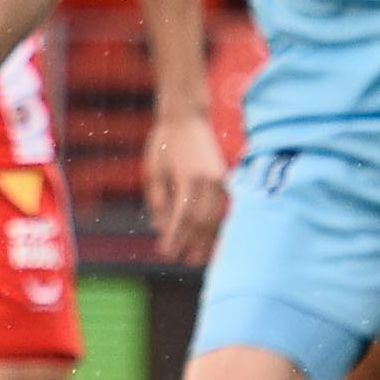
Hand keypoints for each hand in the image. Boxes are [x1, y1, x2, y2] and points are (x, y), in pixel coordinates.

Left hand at [141, 109, 229, 264]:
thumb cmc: (165, 145)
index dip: (175, 238)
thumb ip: (158, 201)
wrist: (188, 118)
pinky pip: (222, 207)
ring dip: (207, 239)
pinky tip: (211, 238)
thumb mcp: (154, 172)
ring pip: (215, 217)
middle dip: (191, 243)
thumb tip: (161, 228)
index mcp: (189, 179)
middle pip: (201, 221)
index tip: (166, 253)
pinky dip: (216, 225)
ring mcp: (221, 179)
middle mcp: (210, 181)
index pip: (182, 218)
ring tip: (198, 257)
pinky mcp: (225, 178)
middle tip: (182, 261)